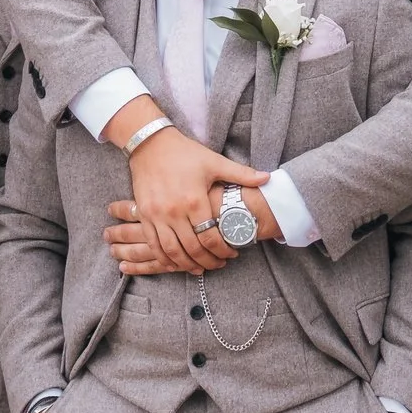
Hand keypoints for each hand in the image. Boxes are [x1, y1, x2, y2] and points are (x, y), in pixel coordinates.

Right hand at [109, 127, 267, 272]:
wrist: (150, 143)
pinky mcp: (143, 215)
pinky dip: (164, 258)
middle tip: (219, 264)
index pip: (211, 237)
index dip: (223, 250)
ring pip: (172, 251)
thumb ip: (241, 173)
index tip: (231, 254)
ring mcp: (156, 215)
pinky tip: (174, 263)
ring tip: (199, 269)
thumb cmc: (185, 153)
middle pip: (193, 249)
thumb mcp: (214, 161)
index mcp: (194, 200)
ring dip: (187, 265)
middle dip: (208, 261)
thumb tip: (267, 178)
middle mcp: (174, 212)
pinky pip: (153, 244)